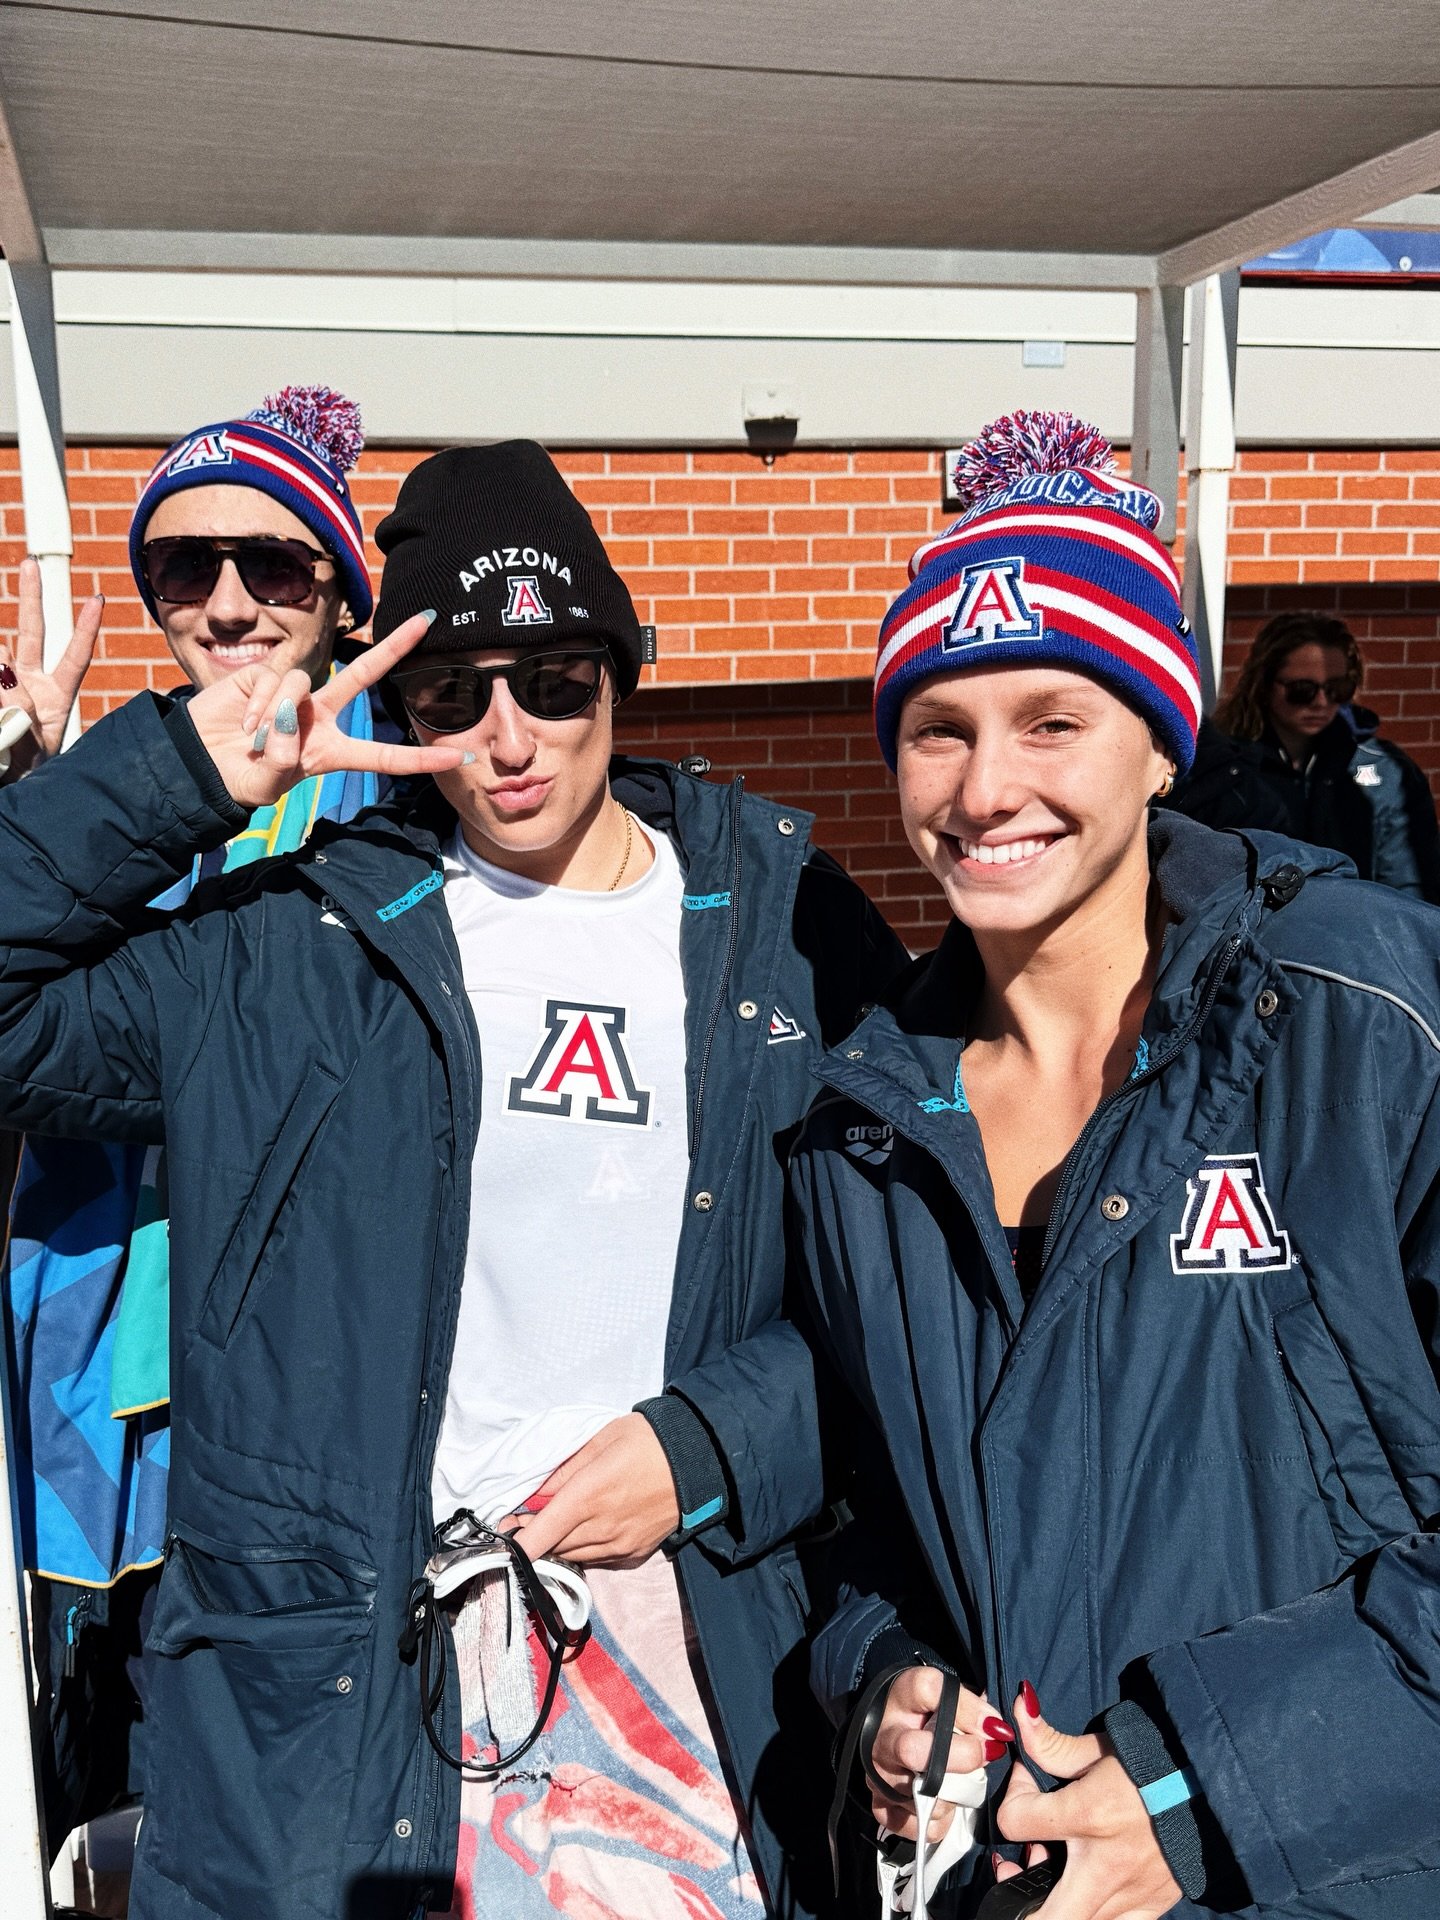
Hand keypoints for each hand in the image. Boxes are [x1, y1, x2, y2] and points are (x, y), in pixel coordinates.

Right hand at [0, 555, 102, 776]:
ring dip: (1, 676)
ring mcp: (5, 686)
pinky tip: (2, 714)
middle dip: (30, 597)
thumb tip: (3, 673)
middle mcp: (30, 684)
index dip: (85, 629)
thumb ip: (25, 716)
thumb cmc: (26, 775)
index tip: (98, 599)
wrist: (6, 787)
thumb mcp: (36, 752)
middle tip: (29, 563)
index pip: (75, 657)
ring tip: (8, 717)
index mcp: (56, 698)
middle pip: (32, 632)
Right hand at [187, 613, 467, 809]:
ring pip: (305, 687)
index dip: (422, 759)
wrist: (197, 762)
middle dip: (396, 645)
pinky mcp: (266, 675)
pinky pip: (277, 682)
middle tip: (428, 620)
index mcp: (332, 750)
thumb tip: (290, 719)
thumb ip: (283, 760)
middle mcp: (319, 716)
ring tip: (255, 739)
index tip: (460, 758)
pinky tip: (244, 721)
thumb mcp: (267, 785)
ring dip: (279, 719)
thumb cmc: (238, 779)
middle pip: (366, 675)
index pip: (386, 756)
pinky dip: (260, 706)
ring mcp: (295, 694)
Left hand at [501, 1414, 681, 1568]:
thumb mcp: (599, 1441)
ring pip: (573, 1556)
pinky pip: (598, 1560)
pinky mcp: (635, 1555)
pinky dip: (586, 1548)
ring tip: (561, 1520)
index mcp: (588, 1496)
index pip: (538, 1536)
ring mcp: (620, 1546)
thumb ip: (562, 1472)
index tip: (502, 1537)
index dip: (515, 1544)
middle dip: (535, 1536)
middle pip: (552, 1548)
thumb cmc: (645, 1440)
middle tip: (527, 1517)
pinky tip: (591, 1528)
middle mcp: (601, 1528)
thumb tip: (533, 1496)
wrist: (698, 1459)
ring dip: (560, 1543)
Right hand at [869, 1666, 1008, 1842]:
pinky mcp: (881, 1807)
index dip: (968, 1709)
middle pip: (914, 1750)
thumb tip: (997, 1730)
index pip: (928, 1690)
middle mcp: (883, 1736)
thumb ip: (974, 1708)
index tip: (993, 1725)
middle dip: (960, 1758)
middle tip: (983, 1757)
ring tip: (959, 1781)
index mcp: (902, 1696)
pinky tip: (944, 1803)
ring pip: (923, 1795)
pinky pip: (920, 1825)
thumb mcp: (950, 1697)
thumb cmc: (930, 1715)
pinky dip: (940, 1821)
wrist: (895, 1735)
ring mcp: (879, 1775)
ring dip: (953, 1794)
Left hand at [993, 1684, 1181, 1918]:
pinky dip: (1095, 1911)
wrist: (1216, 1784)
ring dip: (1055, 1903)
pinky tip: (1091, 1884)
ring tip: (1058, 1871)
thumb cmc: (1156, 1761)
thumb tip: (1017, 1713)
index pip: (1014, 1821)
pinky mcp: (1154, 1907)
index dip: (1012, 1797)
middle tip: (1020, 1865)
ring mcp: (1133, 1894)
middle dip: (1017, 1898)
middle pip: (1041, 1918)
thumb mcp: (1100, 1745)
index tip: (1027, 1784)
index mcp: (1090, 1815)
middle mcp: (1107, 1866)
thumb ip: (1050, 1741)